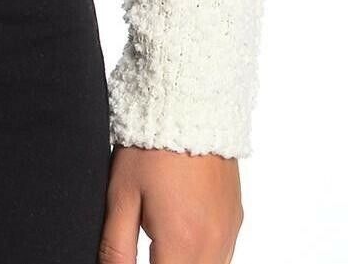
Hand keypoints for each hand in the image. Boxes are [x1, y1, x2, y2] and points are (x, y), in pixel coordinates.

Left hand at [99, 145, 243, 262]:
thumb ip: (116, 247)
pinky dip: (200, 256)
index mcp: (183, 243)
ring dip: (182, 262)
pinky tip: (179, 234)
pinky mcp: (236, 220)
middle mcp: (214, 245)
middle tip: (145, 248)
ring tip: (159, 244)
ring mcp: (229, 233)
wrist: (189, 104)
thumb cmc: (151, 146)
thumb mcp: (121, 196)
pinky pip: (221, 256)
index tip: (131, 259)